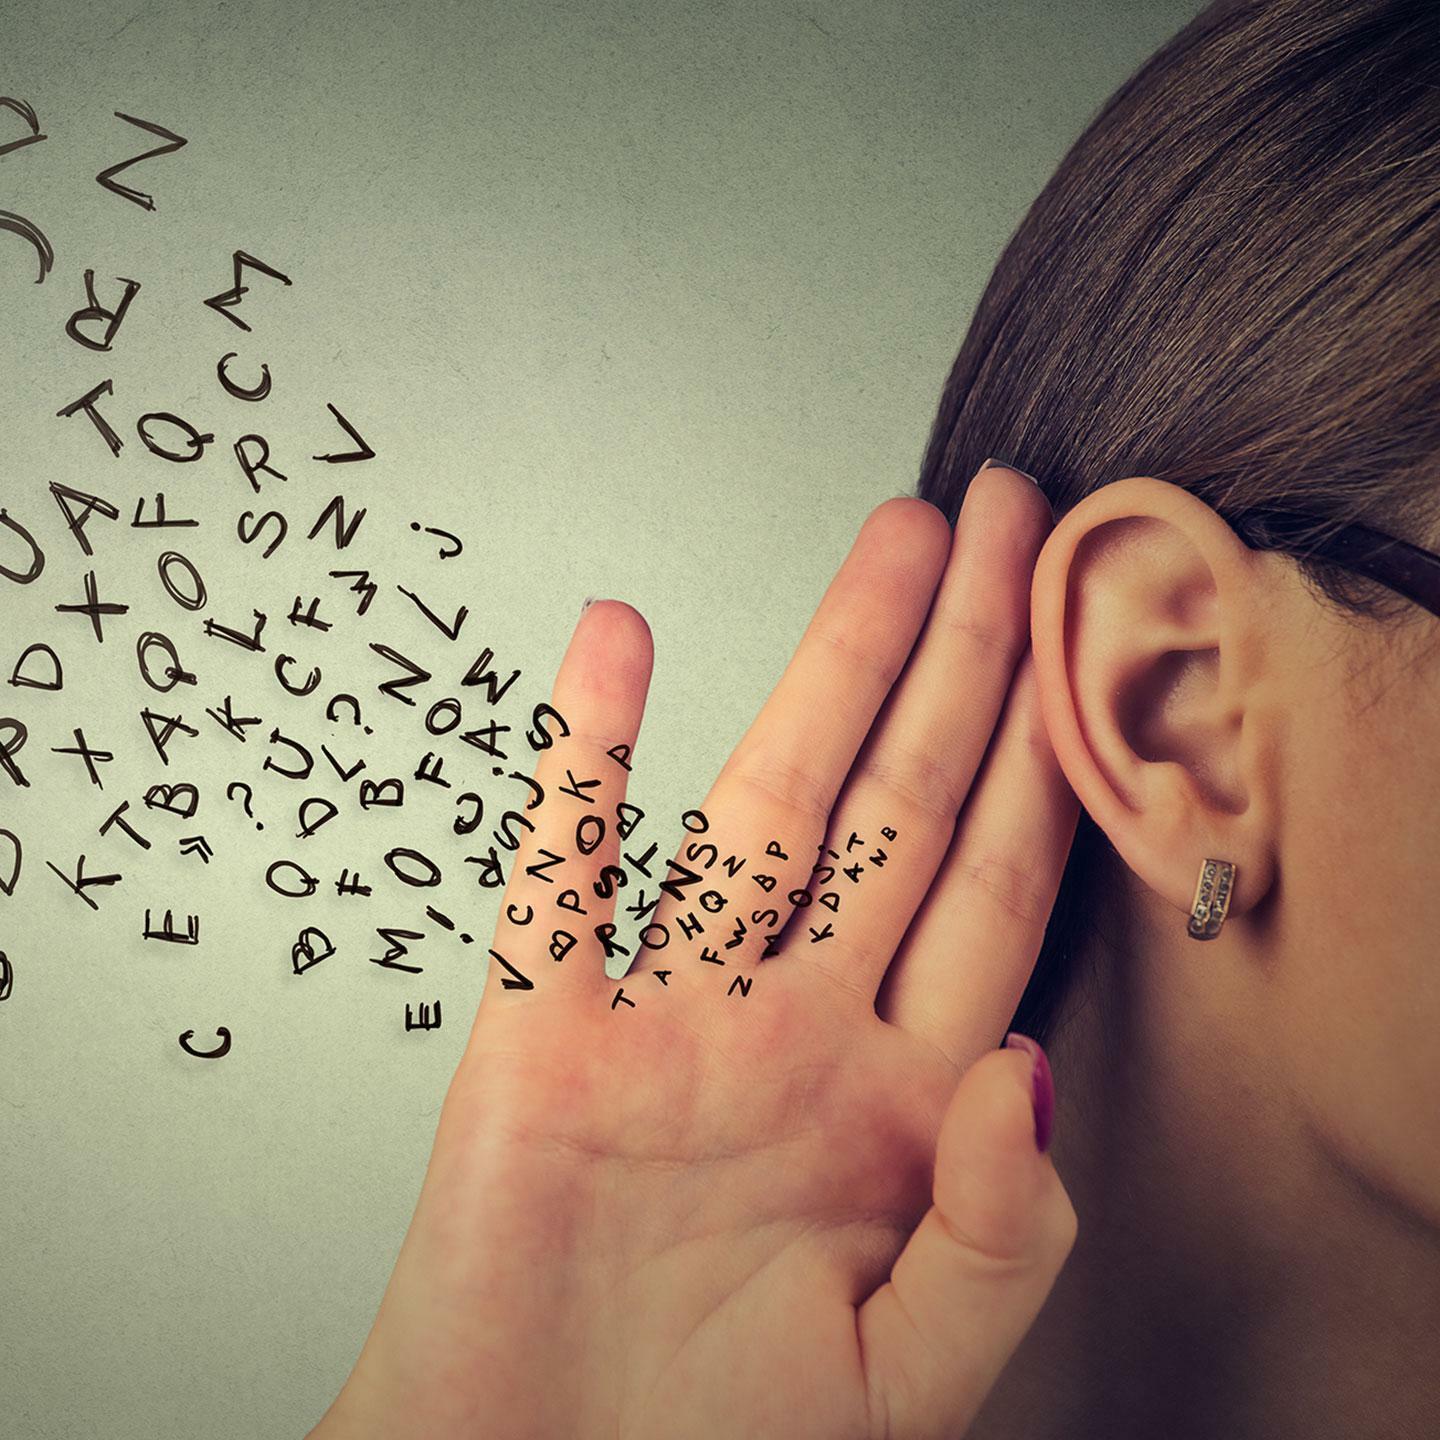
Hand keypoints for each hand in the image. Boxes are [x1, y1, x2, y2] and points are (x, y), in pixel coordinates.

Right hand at [307, 465, 1080, 1439]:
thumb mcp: (908, 1383)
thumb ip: (993, 1233)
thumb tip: (1026, 1066)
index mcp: (895, 1104)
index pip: (995, 887)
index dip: (1049, 757)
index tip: (1084, 638)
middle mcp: (792, 1028)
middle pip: (899, 804)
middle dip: (965, 659)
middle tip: (1009, 519)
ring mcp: (669, 1019)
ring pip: (760, 805)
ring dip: (826, 668)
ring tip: (889, 544)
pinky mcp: (543, 1037)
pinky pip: (560, 870)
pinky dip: (581, 757)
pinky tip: (613, 648)